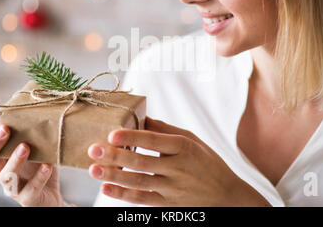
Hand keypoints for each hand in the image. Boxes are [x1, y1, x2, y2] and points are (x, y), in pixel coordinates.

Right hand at [0, 110, 66, 206]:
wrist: (51, 197)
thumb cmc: (41, 167)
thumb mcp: (37, 147)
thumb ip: (33, 133)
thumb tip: (39, 105)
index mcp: (1, 159)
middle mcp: (2, 173)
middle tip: (5, 129)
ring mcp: (13, 188)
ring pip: (6, 176)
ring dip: (14, 160)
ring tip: (25, 146)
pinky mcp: (28, 199)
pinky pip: (30, 190)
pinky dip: (39, 177)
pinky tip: (47, 165)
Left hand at [88, 116, 270, 205]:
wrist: (228, 197)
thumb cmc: (208, 164)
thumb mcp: (193, 141)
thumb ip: (167, 130)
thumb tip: (141, 117)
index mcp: (185, 148)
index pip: (154, 141)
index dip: (132, 138)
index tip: (112, 133)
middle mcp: (179, 169)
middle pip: (142, 163)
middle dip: (116, 156)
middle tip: (93, 149)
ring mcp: (174, 189)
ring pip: (139, 183)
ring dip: (114, 176)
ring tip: (93, 169)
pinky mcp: (169, 205)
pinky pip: (143, 200)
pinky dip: (123, 195)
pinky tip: (107, 189)